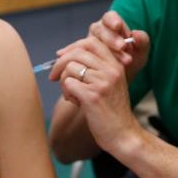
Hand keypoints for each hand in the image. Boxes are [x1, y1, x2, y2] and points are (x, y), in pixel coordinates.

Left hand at [50, 32, 142, 154]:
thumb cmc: (112, 111)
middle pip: (77, 53)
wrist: (123, 135)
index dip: (72, 47)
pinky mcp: (93, 96)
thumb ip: (95, 68)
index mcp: (116, 65)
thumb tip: (64, 56)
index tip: (60, 56)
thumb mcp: (109, 84)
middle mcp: (111, 70)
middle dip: (59, 64)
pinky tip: (76, 102)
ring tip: (73, 95)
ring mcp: (102, 82)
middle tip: (53, 77)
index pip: (91, 42)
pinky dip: (66, 93)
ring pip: (70, 68)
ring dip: (64, 82)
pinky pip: (68, 84)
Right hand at [78, 11, 148, 82]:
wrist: (117, 83)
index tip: (118, 27)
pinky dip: (88, 59)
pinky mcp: (79, 55)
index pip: (110, 17)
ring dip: (103, 50)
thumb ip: (143, 42)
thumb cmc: (129, 64)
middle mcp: (97, 32)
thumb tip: (136, 33)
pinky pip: (79, 54)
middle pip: (99, 28)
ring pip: (89, 40)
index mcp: (111, 26)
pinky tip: (100, 66)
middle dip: (111, 37)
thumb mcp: (140, 55)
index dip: (113, 20)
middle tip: (122, 47)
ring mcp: (87, 43)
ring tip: (121, 62)